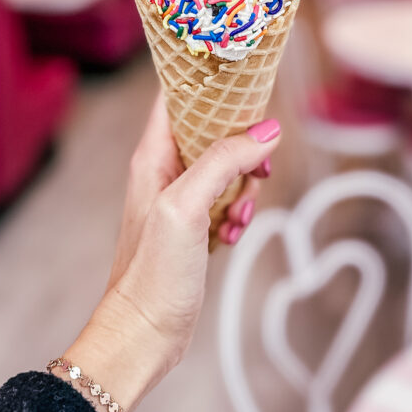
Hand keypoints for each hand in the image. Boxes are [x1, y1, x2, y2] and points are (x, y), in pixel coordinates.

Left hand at [61, 92, 280, 411]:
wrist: (144, 333)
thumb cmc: (153, 273)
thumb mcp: (188, 207)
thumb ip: (223, 162)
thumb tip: (267, 129)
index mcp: (153, 155)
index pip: (179, 95)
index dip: (211, 82)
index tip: (246, 78)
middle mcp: (165, 171)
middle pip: (214, 131)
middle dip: (243, 148)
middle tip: (256, 172)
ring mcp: (180, 199)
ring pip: (227, 169)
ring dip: (243, 189)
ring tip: (237, 219)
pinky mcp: (194, 226)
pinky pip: (227, 202)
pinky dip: (237, 215)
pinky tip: (231, 237)